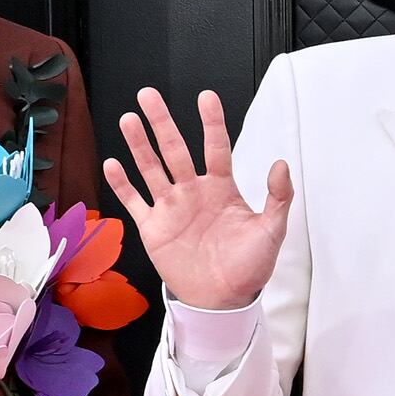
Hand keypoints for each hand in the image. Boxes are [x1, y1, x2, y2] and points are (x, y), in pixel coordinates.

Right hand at [106, 88, 293, 312]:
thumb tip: (281, 164)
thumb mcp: (271, 231)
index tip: (206, 97)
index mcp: (222, 188)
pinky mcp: (152, 227)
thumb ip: (278, 198)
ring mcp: (171, 207)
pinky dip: (122, 183)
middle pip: (174, 150)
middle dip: (162, 122)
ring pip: (151, 168)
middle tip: (148, 95)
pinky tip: (113, 163)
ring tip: (129, 119)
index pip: (215, 147)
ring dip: (139, 145)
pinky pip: (134, 200)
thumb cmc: (249, 266)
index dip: (211, 122)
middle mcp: (193, 191)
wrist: (223, 300)